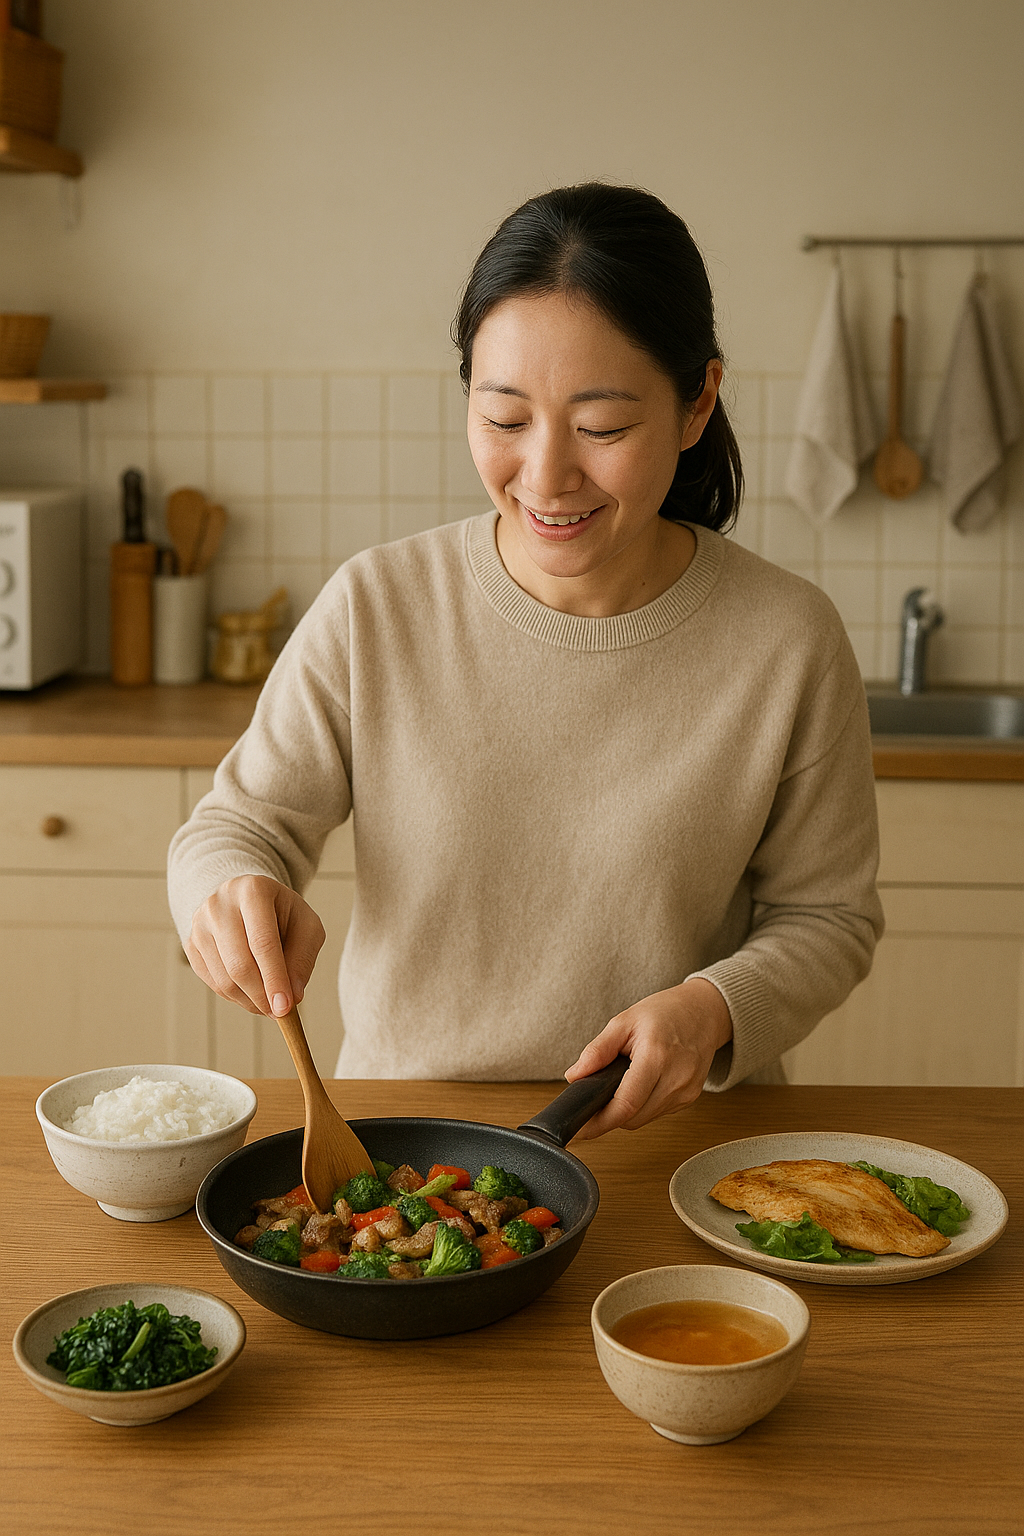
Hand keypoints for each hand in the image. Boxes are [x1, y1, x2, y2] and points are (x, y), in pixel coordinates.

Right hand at [185, 875, 325, 1016]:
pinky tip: (252, 993)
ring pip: (224, 978)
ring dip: (249, 1000)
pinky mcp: (190, 943)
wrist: (247, 900)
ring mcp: (200, 923)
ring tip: (269, 1003)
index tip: (285, 1008)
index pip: (262, 942)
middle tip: (280, 1012)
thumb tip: (293, 997)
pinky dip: (235, 997)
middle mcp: (220, 903)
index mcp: (253, 890)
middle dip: (262, 996)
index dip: (275, 978)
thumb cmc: (282, 913)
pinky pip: (212, 982)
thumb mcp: (306, 926)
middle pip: (239, 964)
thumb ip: (302, 959)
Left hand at [563, 978, 732, 1138]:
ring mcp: (686, 1092)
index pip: (626, 1105)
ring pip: (644, 1119)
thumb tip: (574, 1076)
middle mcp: (676, 1079)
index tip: (580, 1127)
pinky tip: (640, 1086)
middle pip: (633, 1118)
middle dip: (609, 1115)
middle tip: (593, 1100)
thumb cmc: (666, 1012)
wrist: (703, 1011)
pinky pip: (657, 1113)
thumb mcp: (624, 1021)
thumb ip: (597, 1050)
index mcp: (657, 1057)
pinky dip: (642, 1106)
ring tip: (619, 1085)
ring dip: (626, 1111)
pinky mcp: (690, 1099)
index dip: (600, 1121)